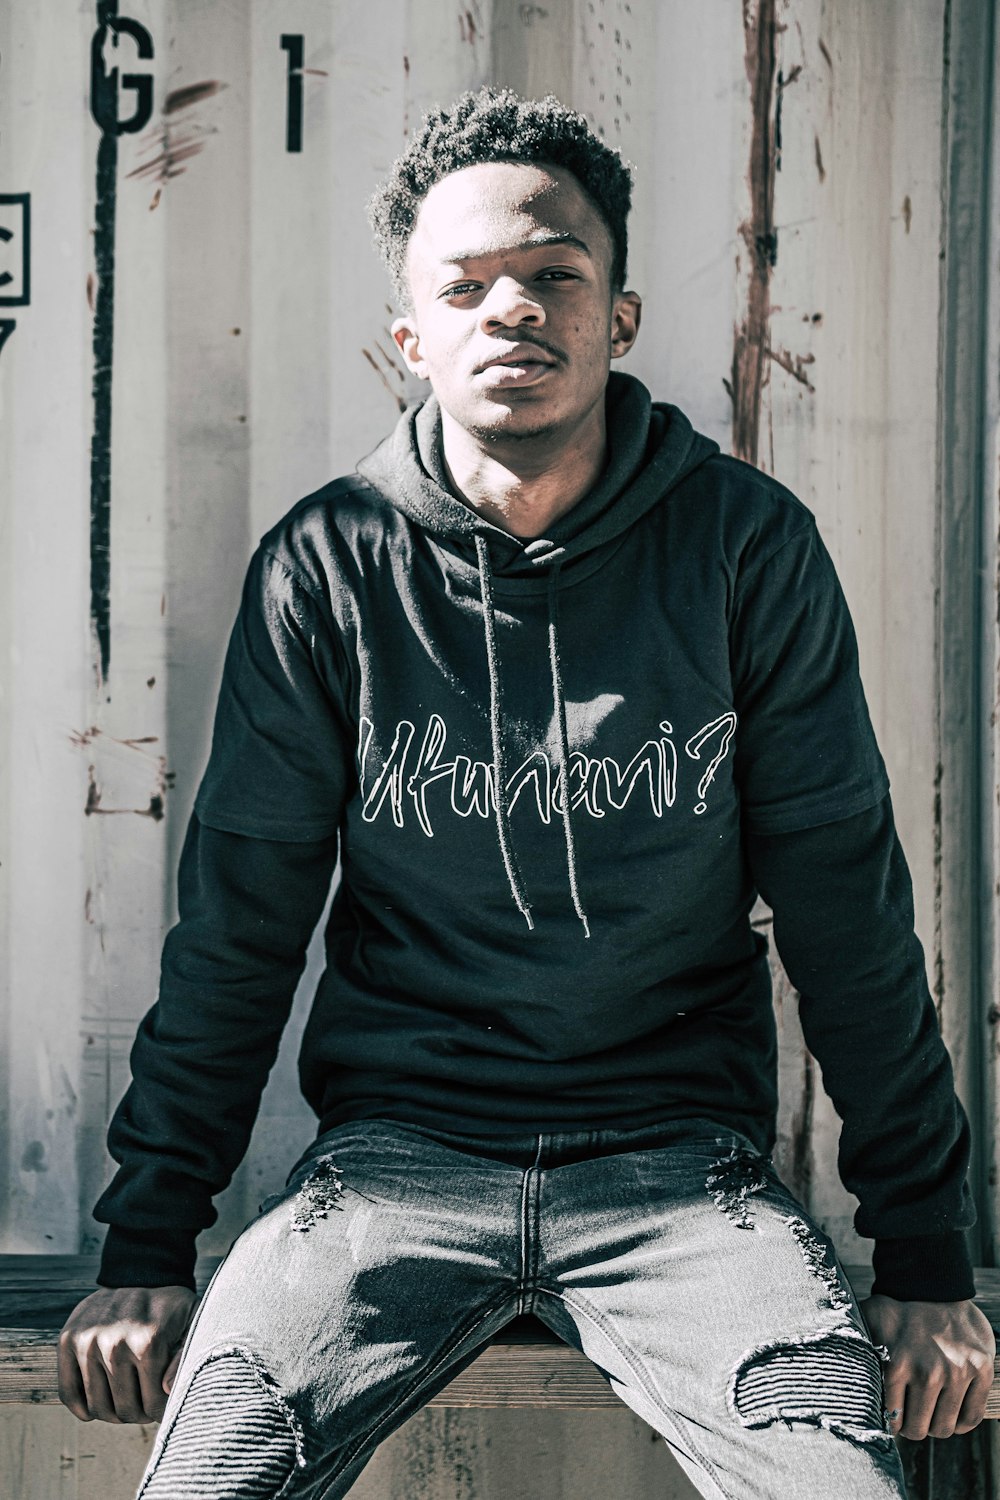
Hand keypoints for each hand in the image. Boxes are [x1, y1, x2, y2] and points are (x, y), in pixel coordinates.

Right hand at [58, 1285, 197, 1422]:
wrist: (141, 1272)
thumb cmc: (171, 1307)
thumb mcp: (194, 1325)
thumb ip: (186, 1358)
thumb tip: (166, 1389)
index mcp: (149, 1342)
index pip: (152, 1406)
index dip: (160, 1413)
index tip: (163, 1406)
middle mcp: (115, 1344)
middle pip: (124, 1410)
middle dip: (138, 1415)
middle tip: (144, 1406)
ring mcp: (88, 1342)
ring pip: (97, 1406)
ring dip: (113, 1413)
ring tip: (126, 1401)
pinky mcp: (68, 1340)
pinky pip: (68, 1392)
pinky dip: (82, 1408)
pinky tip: (97, 1405)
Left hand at [861, 1294, 994, 1439]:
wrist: (932, 1282)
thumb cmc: (895, 1306)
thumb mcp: (867, 1323)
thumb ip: (855, 1347)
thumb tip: (833, 1370)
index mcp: (896, 1365)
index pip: (891, 1421)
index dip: (890, 1423)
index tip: (891, 1417)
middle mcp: (927, 1372)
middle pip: (917, 1430)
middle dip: (912, 1427)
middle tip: (910, 1416)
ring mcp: (957, 1373)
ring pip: (944, 1428)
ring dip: (935, 1425)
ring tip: (929, 1412)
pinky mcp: (981, 1370)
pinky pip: (971, 1417)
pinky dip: (961, 1422)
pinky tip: (951, 1411)